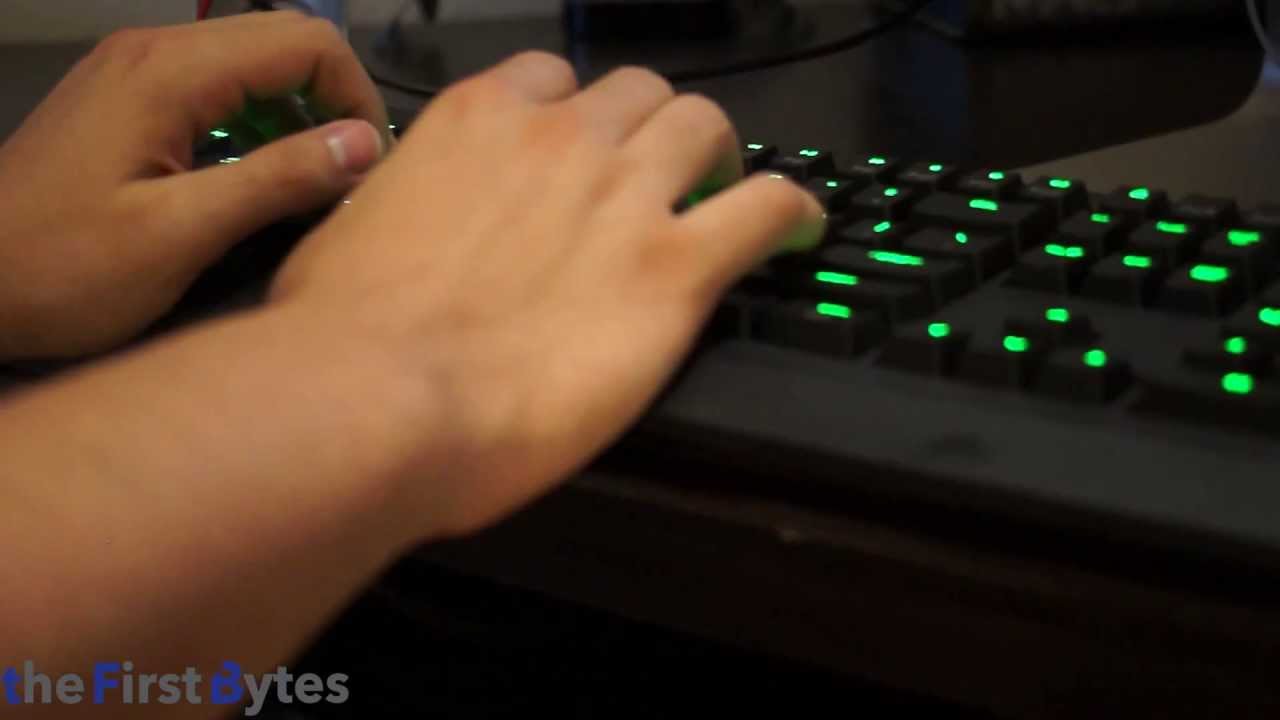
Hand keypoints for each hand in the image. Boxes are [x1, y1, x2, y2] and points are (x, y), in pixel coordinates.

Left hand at [0, 12, 390, 360]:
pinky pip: (217, 86)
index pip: (304, 43)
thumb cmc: (65, 268)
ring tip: (305, 185)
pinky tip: (252, 178)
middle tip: (344, 178)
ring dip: (295, 115)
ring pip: (252, 62)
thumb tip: (365, 144)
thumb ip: (276, 181)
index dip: (355, 97)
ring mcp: (136, 68)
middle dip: (332, 103)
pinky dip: (255, 122)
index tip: (368, 166)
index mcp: (170, 72)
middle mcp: (155, 50)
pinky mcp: (126, 96)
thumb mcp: (180, 234)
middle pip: (283, 41)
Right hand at [270, 53, 825, 539]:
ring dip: (715, 157)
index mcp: (479, 123)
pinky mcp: (675, 268)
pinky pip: (766, 207)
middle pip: (641, 94)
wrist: (375, 400)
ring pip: (706, 128)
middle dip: (650, 131)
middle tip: (654, 181)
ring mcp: (625, 197)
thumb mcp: (350, 237)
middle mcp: (560, 140)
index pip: (552, 81)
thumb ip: (404, 208)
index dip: (575, 118)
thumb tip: (403, 225)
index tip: (580, 153)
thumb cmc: (342, 336)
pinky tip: (796, 230)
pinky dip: (789, 212)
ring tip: (718, 198)